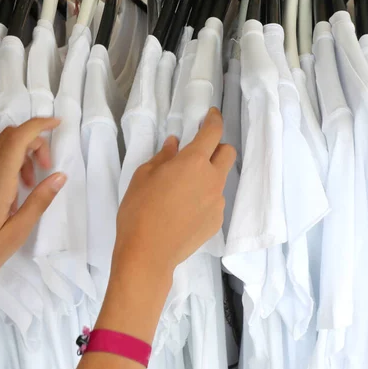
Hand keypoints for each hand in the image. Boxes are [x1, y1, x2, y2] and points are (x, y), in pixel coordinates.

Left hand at [0, 118, 65, 309]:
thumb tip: (59, 176)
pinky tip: (10, 196)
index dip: (39, 125)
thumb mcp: (14, 236)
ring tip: (30, 187)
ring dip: (21, 155)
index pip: (17, 139)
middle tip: (47, 167)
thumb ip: (38, 203)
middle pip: (9, 136)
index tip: (58, 124)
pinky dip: (7, 166)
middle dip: (34, 142)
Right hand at [114, 107, 234, 281]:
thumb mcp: (143, 177)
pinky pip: (214, 201)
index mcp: (193, 162)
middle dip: (217, 147)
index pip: (213, 132)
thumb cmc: (139, 210)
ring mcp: (217, 202)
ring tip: (183, 190)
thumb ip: (163, 157)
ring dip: (208, 175)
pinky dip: (204, 198)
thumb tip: (175, 144)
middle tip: (197, 153)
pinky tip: (184, 211)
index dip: (214, 120)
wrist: (148, 253)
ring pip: (220, 179)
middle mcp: (211, 179)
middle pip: (228, 152)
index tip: (211, 115)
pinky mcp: (216, 221)